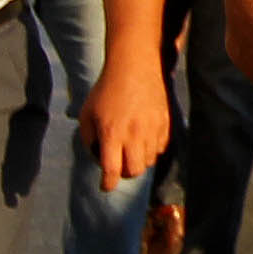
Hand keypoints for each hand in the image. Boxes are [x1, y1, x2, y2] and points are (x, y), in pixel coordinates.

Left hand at [82, 58, 172, 190]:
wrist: (134, 66)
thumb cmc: (106, 90)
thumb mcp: (87, 115)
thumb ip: (89, 140)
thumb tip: (99, 157)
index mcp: (112, 133)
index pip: (111, 170)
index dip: (108, 183)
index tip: (105, 186)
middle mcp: (134, 134)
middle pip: (134, 171)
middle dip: (124, 173)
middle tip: (119, 165)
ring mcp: (152, 129)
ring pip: (148, 161)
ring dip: (138, 161)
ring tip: (131, 149)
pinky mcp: (165, 123)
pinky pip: (161, 148)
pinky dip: (151, 150)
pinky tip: (144, 139)